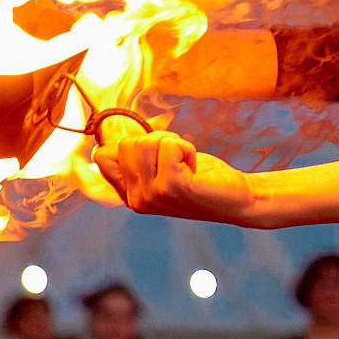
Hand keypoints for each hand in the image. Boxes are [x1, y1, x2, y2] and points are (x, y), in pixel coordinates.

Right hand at [94, 131, 256, 224]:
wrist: (237, 200)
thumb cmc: (201, 179)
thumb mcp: (161, 167)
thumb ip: (138, 157)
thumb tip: (110, 138)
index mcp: (129, 195)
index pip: (102, 156)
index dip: (129, 143)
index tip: (156, 154)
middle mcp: (135, 199)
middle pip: (126, 144)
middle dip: (156, 140)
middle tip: (177, 158)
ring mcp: (151, 195)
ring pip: (146, 142)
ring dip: (173, 143)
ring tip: (185, 163)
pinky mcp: (171, 186)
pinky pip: (169, 145)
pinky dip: (186, 148)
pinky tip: (194, 167)